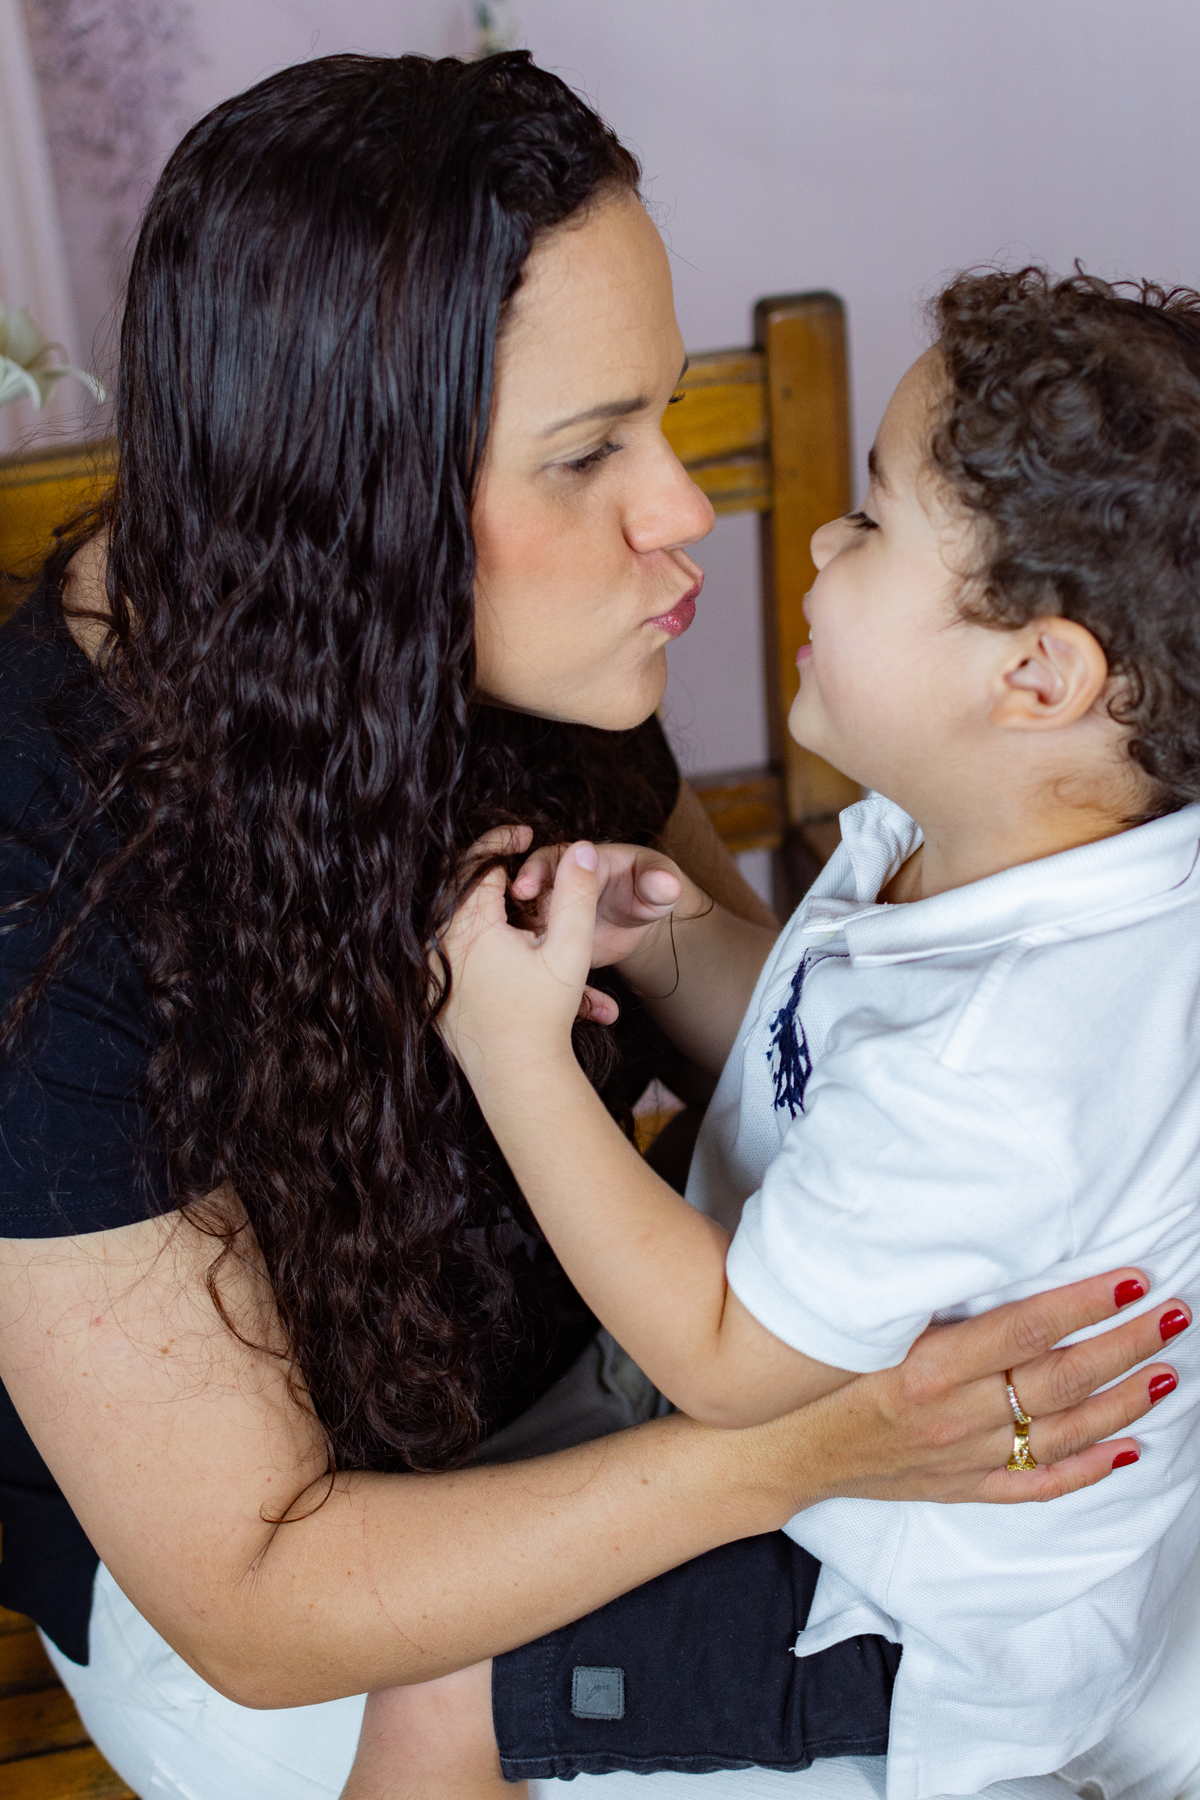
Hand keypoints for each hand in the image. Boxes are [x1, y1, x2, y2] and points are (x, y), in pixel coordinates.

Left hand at [437, 830, 609, 1079]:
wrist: (516, 1076)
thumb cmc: (543, 1016)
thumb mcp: (569, 951)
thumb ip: (576, 894)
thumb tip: (582, 848)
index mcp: (466, 927)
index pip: (476, 862)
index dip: (502, 839)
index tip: (526, 834)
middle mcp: (437, 943)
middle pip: (458, 885)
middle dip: (492, 868)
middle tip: (521, 859)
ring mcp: (428, 968)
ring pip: (450, 915)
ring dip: (482, 901)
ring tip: (516, 899)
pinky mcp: (430, 987)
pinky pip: (445, 944)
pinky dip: (470, 932)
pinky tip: (501, 937)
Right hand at [511, 840, 684, 975]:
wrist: (638, 919)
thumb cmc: (650, 887)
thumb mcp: (658, 884)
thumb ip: (660, 881)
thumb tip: (667, 885)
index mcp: (576, 862)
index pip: (547, 861)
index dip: (533, 873)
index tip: (524, 888)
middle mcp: (552, 886)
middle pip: (521, 897)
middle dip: (512, 914)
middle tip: (511, 934)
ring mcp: (546, 915)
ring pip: (523, 930)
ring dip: (519, 949)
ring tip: (526, 970)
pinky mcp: (546, 943)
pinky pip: (539, 959)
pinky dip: (544, 978)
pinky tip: (559, 1000)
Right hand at [787, 1269, 1188, 1507]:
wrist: (771, 1448)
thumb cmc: (810, 1370)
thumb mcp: (853, 1317)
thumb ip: (911, 1288)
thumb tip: (975, 1239)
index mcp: (922, 1365)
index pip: (1024, 1330)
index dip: (1084, 1303)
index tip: (1130, 1277)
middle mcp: (949, 1416)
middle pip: (1058, 1380)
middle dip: (1123, 1345)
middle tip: (1171, 1314)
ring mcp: (959, 1458)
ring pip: (1061, 1432)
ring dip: (1121, 1402)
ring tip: (1165, 1371)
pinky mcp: (959, 1486)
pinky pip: (1037, 1484)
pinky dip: (1087, 1469)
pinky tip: (1129, 1448)